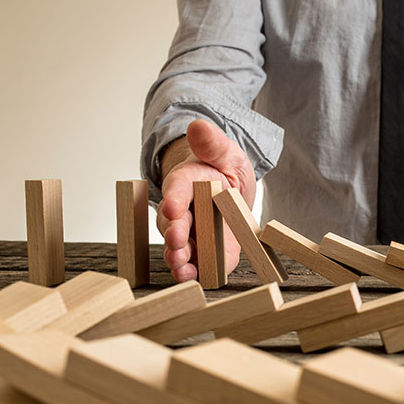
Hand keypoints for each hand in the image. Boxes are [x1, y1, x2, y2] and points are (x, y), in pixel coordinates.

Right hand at [157, 119, 256, 282]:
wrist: (231, 190)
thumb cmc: (223, 169)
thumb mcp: (226, 152)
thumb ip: (212, 143)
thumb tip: (198, 125)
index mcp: (186, 183)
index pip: (177, 189)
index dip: (174, 198)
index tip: (173, 206)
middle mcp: (183, 211)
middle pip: (173, 223)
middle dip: (174, 233)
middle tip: (177, 240)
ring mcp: (193, 233)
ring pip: (180, 246)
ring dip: (179, 257)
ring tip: (181, 264)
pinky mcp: (208, 252)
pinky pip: (200, 263)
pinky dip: (196, 272)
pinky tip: (195, 278)